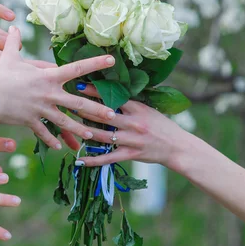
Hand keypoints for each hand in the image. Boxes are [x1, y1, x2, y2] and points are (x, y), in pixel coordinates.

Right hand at [0, 26, 117, 149]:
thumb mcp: (9, 56)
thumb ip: (14, 42)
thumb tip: (12, 27)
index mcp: (49, 77)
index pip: (77, 68)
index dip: (96, 63)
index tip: (112, 60)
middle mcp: (49, 94)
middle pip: (78, 103)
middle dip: (97, 110)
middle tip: (113, 116)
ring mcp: (41, 109)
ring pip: (65, 122)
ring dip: (79, 130)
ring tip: (92, 136)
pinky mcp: (31, 121)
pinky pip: (44, 132)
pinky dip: (51, 139)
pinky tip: (59, 147)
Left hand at [72, 85, 189, 168]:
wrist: (177, 147)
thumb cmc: (162, 126)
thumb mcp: (149, 110)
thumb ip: (131, 104)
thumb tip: (112, 93)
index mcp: (138, 109)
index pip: (113, 97)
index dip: (95, 92)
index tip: (80, 86)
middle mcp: (133, 123)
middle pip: (104, 115)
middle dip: (84, 109)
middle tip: (67, 103)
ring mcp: (131, 140)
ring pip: (102, 136)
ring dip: (84, 131)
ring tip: (69, 126)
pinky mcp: (130, 154)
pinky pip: (108, 158)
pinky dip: (93, 160)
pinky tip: (80, 160)